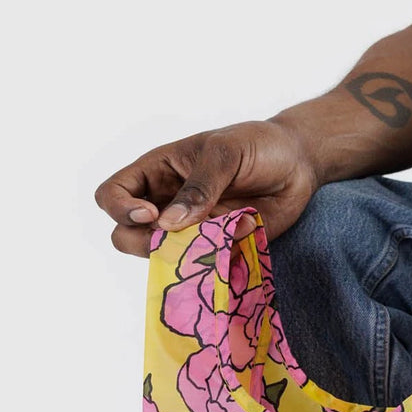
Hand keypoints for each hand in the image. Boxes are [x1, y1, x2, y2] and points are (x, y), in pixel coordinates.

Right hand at [94, 118, 321, 256]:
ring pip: (163, 256)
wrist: (299, 162)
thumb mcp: (226, 153)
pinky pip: (202, 266)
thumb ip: (200, 186)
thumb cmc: (257, 145)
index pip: (112, 195)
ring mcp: (191, 229)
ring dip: (181, 254)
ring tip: (215, 237)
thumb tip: (167, 224)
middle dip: (143, 243)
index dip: (121, 209)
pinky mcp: (219, 247)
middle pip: (127, 234)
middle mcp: (167, 204)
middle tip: (177, 239)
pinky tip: (236, 244)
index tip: (152, 214)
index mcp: (157, 173)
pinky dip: (212, 265)